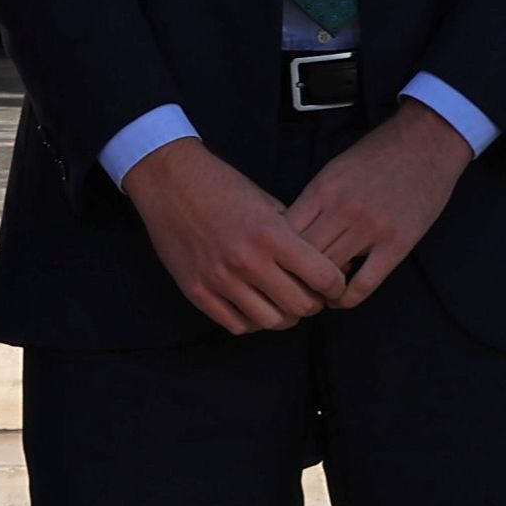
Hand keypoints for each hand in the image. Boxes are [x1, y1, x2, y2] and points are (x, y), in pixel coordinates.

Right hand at [124, 138, 349, 334]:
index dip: (336, 285)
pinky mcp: (196, 290)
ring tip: (280, 302)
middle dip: (312, 303)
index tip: (332, 283)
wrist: (168, 180)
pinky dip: (251, 320)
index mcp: (270, 235)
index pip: (324, 278)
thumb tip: (330, 265)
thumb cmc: (222, 186)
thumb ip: (296, 236)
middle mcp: (246, 261)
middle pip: (302, 307)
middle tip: (307, 293)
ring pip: (271, 322)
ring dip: (283, 315)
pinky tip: (252, 304)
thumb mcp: (267, 203)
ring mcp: (219, 279)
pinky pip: (236, 325)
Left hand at [286, 103, 471, 307]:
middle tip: (289, 285)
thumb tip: (289, 233)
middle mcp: (341, 210)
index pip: (283, 232)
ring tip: (313, 292)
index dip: (274, 253)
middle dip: (291, 274)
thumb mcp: (334, 170)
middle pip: (302, 255)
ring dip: (318, 287)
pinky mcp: (397, 244)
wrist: (426, 143)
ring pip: (329, 271)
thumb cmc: (376, 155)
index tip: (274, 263)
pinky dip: (347, 297)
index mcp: (321, 189)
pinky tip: (340, 298)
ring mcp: (370, 228)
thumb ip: (313, 200)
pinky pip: (365, 283)